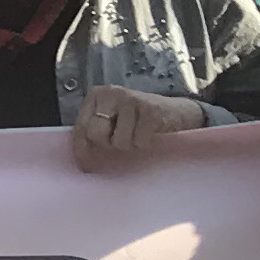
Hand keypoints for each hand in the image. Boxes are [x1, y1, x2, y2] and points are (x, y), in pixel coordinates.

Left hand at [70, 83, 212, 168]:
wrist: (179, 112)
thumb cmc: (139, 121)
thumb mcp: (114, 121)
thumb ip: (97, 133)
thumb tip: (83, 164)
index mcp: (97, 96)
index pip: (80, 127)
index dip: (81, 149)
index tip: (86, 167)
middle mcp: (111, 93)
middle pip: (96, 133)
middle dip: (109, 144)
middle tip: (123, 141)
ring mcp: (131, 99)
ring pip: (119, 141)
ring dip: (131, 145)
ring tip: (139, 135)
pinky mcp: (150, 110)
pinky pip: (139, 142)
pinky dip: (145, 144)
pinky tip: (151, 134)